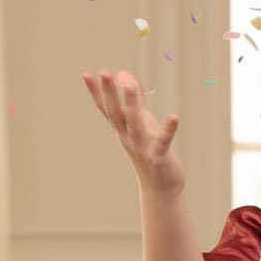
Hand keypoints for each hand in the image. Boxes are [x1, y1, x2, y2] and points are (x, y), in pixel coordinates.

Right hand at [82, 70, 184, 196]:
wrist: (160, 187)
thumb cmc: (151, 151)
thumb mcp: (142, 123)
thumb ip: (134, 100)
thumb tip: (124, 73)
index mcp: (123, 130)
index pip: (107, 110)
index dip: (97, 93)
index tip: (86, 74)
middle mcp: (128, 138)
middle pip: (117, 114)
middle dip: (111, 94)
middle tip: (104, 72)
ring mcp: (143, 148)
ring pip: (135, 125)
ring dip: (132, 105)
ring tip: (129, 85)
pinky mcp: (159, 157)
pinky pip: (163, 142)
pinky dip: (168, 130)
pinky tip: (174, 117)